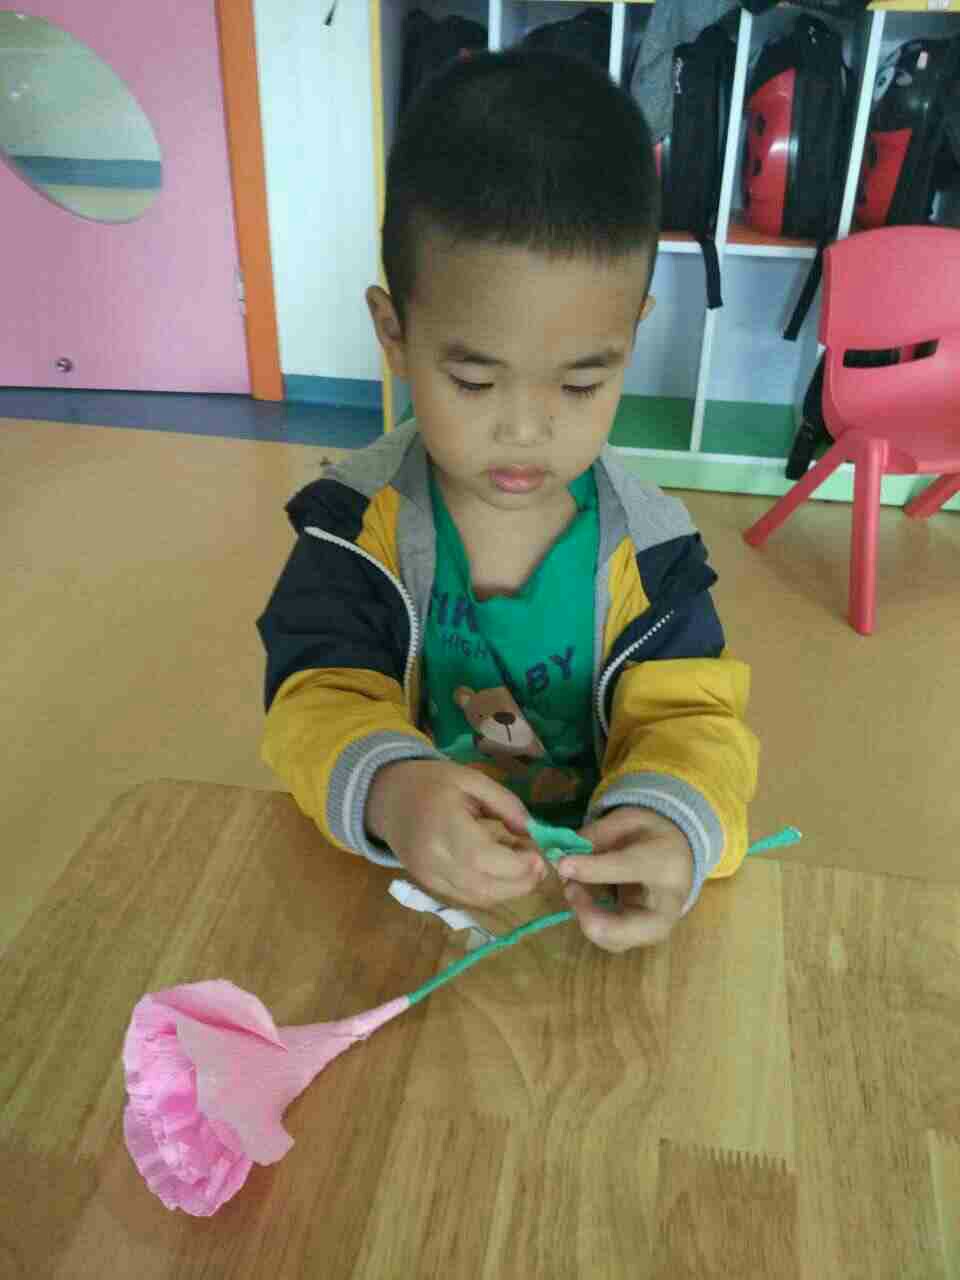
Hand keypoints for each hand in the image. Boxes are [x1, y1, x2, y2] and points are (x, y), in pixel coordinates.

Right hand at [365, 759, 546, 907]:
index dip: (516, 865)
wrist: (387, 799)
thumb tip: (532, 831)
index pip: (482, 857)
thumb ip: (504, 803)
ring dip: (509, 891)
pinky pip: (466, 898)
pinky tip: (503, 875)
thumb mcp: (470, 779)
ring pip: (477, 898)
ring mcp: (428, 876)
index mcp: (443, 825)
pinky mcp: (428, 885)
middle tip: (541, 867)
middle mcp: (433, 858)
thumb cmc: (431, 783)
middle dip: (520, 883)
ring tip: (526, 871)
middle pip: (483, 886)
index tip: (538, 856)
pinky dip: (491, 893)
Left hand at [555, 807, 693, 952]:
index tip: (561, 864)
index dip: (592, 868)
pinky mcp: (644, 936)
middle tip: (569, 888)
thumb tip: (561, 856)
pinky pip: (614, 941)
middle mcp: (668, 903)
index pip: (628, 869)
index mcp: (666, 863)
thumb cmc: (650, 835)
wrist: (680, 855)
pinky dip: (592, 924)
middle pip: (629, 929)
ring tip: (574, 889)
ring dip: (586, 920)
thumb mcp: (627, 820)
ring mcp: (658, 926)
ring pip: (617, 941)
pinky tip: (584, 902)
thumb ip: (596, 835)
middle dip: (591, 917)